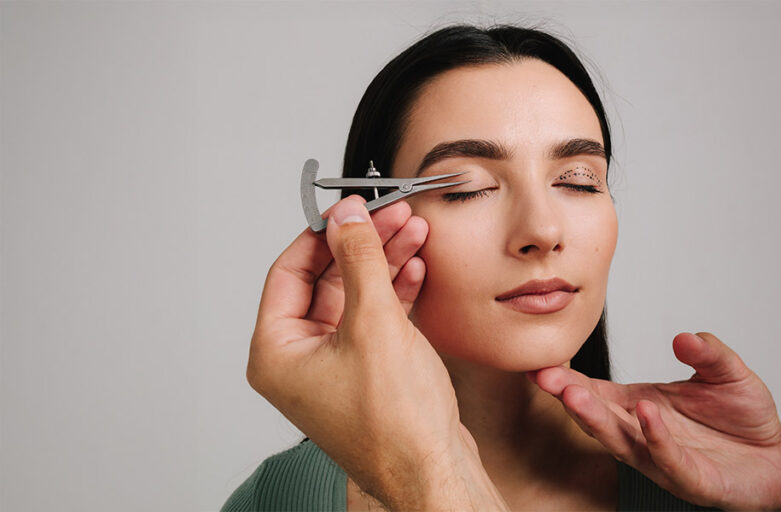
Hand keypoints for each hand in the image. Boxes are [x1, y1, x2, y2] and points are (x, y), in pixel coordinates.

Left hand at [246, 196, 505, 508]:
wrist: (434, 470)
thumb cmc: (396, 425)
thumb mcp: (374, 324)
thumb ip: (359, 260)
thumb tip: (347, 216)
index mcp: (277, 353)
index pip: (288, 272)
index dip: (321, 234)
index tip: (349, 208)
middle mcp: (299, 361)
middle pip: (326, 281)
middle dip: (362, 245)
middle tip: (390, 215)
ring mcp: (334, 367)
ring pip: (354, 297)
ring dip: (383, 263)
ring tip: (412, 232)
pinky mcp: (367, 372)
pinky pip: (373, 319)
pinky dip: (394, 291)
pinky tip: (414, 269)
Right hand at [531, 332, 780, 509]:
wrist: (779, 459)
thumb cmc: (744, 418)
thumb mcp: (727, 372)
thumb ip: (708, 352)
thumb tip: (683, 337)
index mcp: (642, 406)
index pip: (599, 392)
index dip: (569, 380)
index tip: (541, 364)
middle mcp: (644, 434)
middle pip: (599, 417)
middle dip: (572, 398)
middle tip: (547, 378)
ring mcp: (663, 459)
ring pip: (622, 442)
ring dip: (598, 420)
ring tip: (576, 395)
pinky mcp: (691, 480)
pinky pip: (668, 459)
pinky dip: (655, 437)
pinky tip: (646, 415)